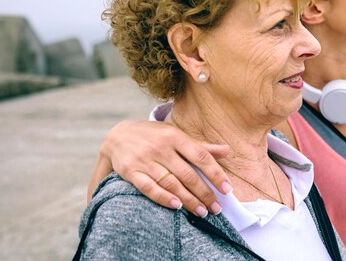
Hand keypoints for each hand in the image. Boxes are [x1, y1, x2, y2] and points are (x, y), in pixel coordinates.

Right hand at [95, 120, 231, 215]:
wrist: (117, 135)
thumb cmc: (154, 136)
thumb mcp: (175, 134)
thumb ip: (200, 146)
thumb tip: (227, 150)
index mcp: (175, 136)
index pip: (200, 156)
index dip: (215, 174)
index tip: (227, 190)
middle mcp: (161, 147)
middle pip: (187, 174)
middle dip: (204, 193)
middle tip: (216, 208)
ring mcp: (145, 159)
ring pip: (171, 183)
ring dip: (188, 200)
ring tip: (202, 212)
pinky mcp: (131, 171)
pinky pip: (148, 187)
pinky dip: (163, 198)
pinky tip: (176, 206)